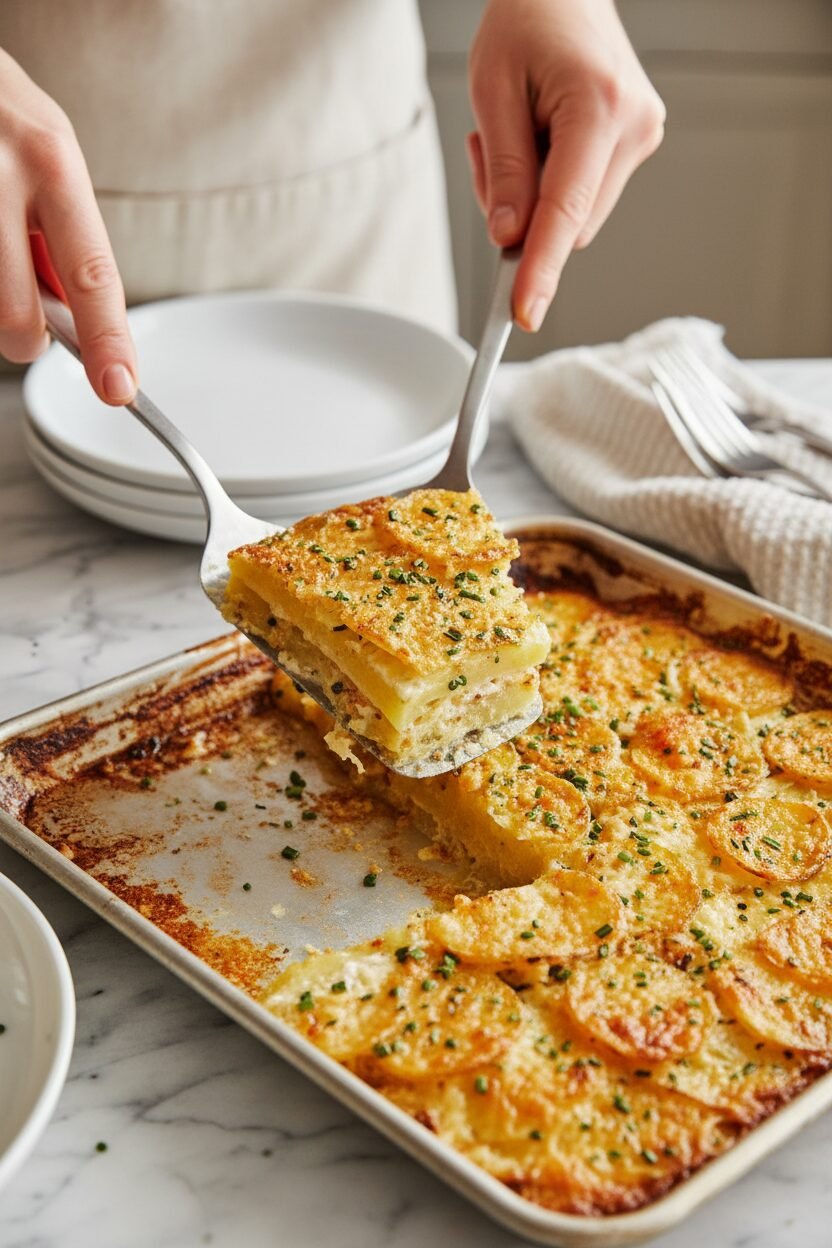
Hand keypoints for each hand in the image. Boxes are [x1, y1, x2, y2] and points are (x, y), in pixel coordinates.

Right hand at [0, 48, 135, 401]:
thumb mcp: (47, 154)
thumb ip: (64, 233)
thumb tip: (74, 314)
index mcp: (51, 162)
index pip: (92, 275)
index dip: (108, 342)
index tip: (119, 388)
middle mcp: (0, 177)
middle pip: (16, 315)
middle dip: (25, 339)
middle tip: (27, 322)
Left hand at [468, 0, 664, 330]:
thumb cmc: (527, 19)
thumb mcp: (492, 90)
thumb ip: (505, 170)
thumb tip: (510, 238)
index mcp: (598, 109)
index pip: (564, 212)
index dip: (540, 269)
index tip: (524, 312)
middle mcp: (633, 127)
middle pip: (569, 223)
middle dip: (522, 211)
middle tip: (489, 153)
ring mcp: (641, 137)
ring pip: (575, 215)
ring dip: (535, 196)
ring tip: (517, 131)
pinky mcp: (636, 143)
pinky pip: (585, 193)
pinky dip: (552, 184)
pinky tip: (540, 137)